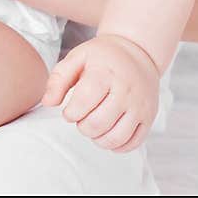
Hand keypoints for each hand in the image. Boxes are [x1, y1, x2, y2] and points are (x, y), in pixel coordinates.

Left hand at [41, 33, 159, 151]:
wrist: (137, 52)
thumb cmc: (102, 57)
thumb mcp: (77, 58)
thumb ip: (58, 79)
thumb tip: (48, 103)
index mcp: (105, 72)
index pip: (84, 102)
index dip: (71, 113)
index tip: (69, 111)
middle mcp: (126, 90)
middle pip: (98, 124)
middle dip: (82, 127)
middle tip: (81, 118)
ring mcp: (140, 105)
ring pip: (115, 138)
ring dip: (98, 138)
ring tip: (93, 126)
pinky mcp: (149, 117)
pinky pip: (132, 143)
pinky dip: (116, 145)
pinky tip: (108, 133)